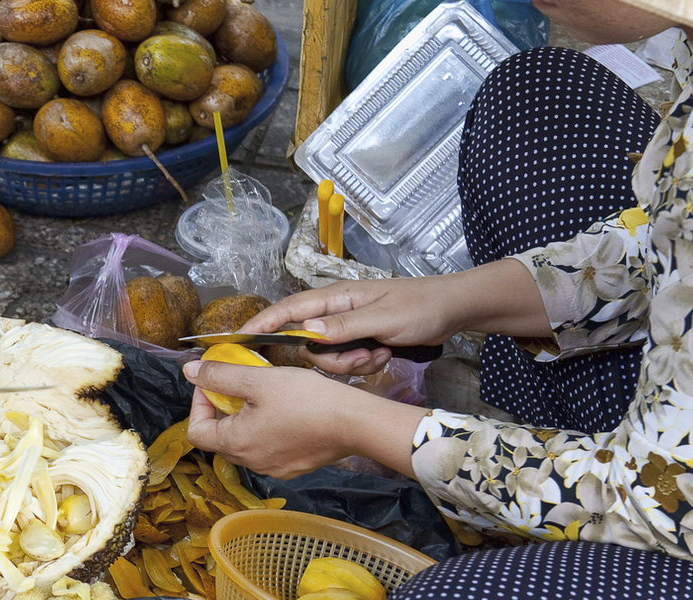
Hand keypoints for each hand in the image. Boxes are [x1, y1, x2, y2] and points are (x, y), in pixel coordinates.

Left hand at [183, 360, 425, 479]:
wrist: (354, 422)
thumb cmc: (307, 400)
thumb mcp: (258, 379)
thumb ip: (220, 376)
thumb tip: (190, 371)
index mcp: (235, 444)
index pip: (196, 431)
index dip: (198, 404)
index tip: (214, 383)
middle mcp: (250, 463)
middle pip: (219, 438)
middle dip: (221, 410)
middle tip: (238, 385)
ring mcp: (273, 468)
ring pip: (244, 443)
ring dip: (244, 420)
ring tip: (263, 396)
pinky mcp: (293, 467)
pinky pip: (267, 449)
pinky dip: (266, 431)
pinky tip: (284, 412)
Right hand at [239, 277, 463, 375]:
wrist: (452, 312)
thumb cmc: (420, 307)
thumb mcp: (383, 318)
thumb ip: (344, 326)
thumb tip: (306, 332)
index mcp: (335, 298)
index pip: (289, 309)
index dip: (263, 322)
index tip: (240, 337)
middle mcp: (335, 313)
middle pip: (310, 345)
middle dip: (334, 358)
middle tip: (364, 355)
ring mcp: (348, 329)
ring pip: (329, 358)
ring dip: (354, 363)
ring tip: (381, 353)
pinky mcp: (360, 343)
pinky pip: (348, 363)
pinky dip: (366, 364)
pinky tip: (386, 354)